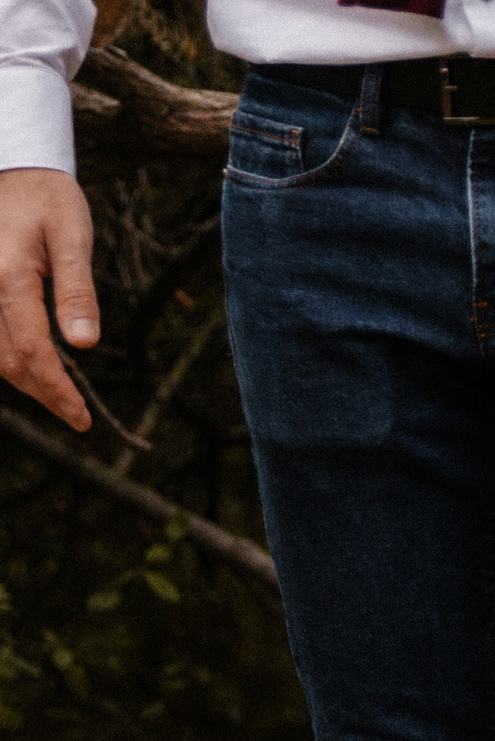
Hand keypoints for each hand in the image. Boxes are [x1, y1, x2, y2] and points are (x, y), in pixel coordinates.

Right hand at [0, 168, 98, 431]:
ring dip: (22, 379)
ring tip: (58, 395)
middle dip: (42, 392)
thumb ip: (78, 290)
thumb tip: (85, 344)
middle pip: (6, 360)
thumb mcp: (74, 237)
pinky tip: (31, 366)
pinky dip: (6, 356)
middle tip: (75, 415)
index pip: (32, 351)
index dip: (56, 390)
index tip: (81, 419)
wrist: (13, 166)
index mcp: (8, 276)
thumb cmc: (49, 198)